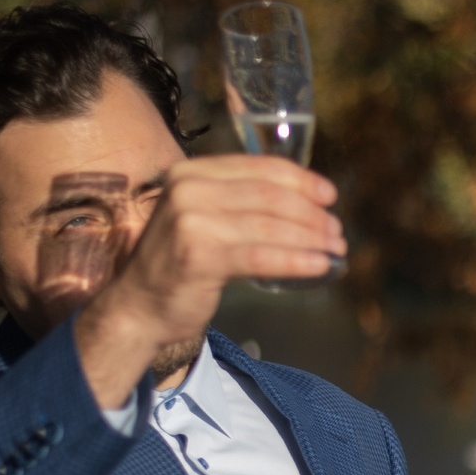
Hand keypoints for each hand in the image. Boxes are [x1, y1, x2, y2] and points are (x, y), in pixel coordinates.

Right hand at [75, 155, 344, 406]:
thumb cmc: (179, 263)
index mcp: (191, 172)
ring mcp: (191, 221)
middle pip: (269, 196)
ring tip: (336, 250)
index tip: (330, 197)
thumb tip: (308, 203)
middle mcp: (188, 189)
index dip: (302, 180)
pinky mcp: (199, 256)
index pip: (259, 168)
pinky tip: (320, 267)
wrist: (138, 306)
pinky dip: (297, 261)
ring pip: (270, 226)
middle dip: (312, 215)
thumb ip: (240, 203)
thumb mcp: (204, 219)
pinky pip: (262, 257)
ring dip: (311, 238)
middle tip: (337, 233)